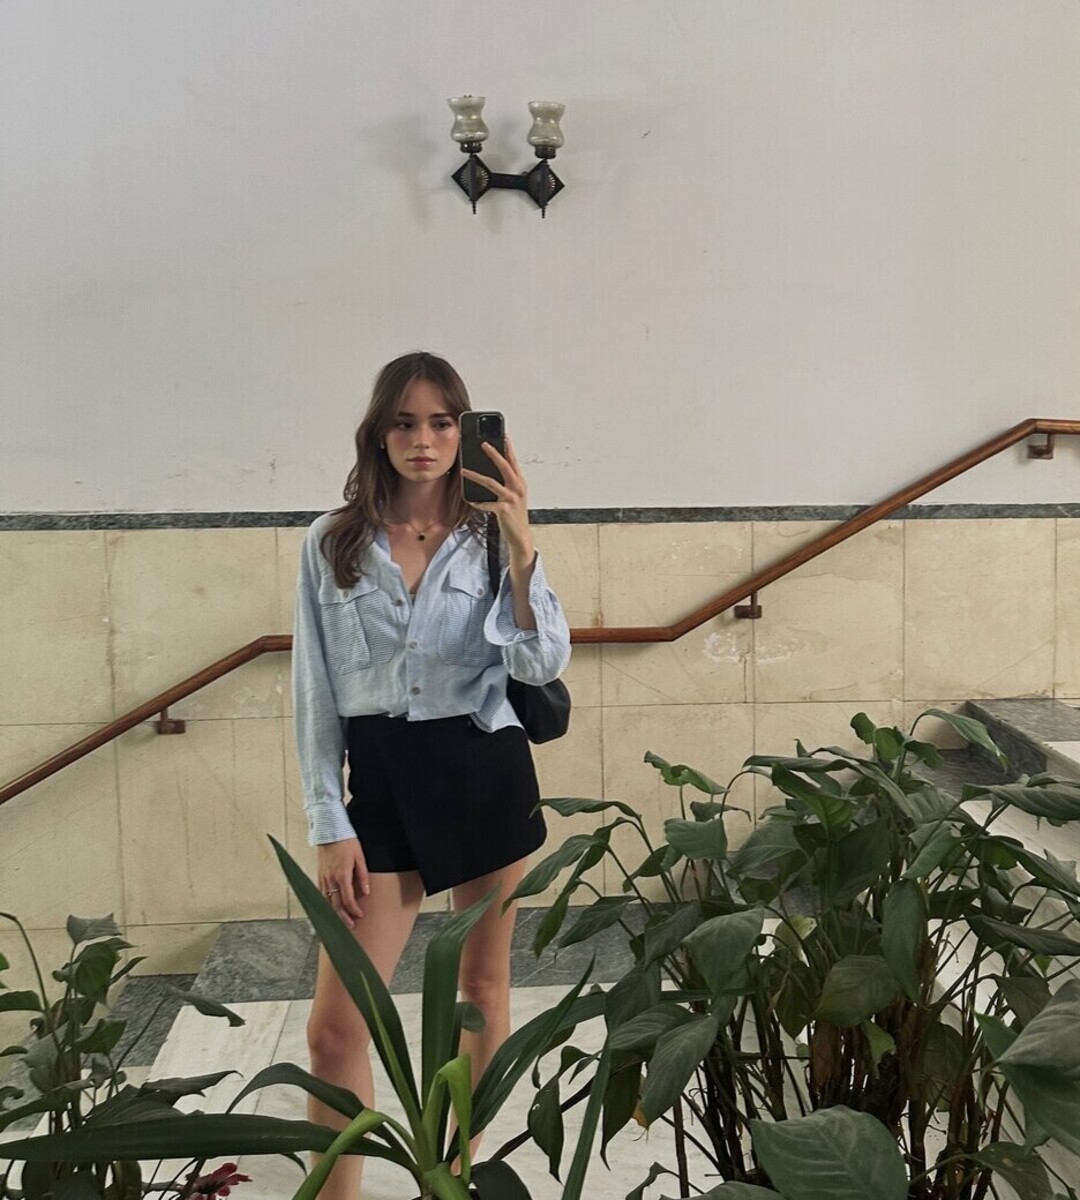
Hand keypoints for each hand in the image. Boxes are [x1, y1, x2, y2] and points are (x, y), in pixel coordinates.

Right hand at [317, 838, 369, 928]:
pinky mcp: (320, 876)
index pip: (347, 900)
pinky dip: (326, 904)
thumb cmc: (347, 842)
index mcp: (342, 875)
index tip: (360, 916)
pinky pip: (322, 895)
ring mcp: (323, 879)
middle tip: (351, 926)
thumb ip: (363, 875)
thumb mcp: (360, 857)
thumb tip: (366, 892)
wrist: (330, 831)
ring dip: (334, 913)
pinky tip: (331, 909)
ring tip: (341, 922)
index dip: (354, 910)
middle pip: (336, 905)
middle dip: (344, 918)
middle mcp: (330, 880)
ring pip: (327, 902)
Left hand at [461, 435, 533, 560]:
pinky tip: (470, 500)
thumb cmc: (515, 515)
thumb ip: (506, 483)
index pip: (514, 461)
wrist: (520, 536)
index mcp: (520, 483)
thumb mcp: (513, 496)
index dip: (508, 448)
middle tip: (483, 443)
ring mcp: (511, 499)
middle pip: (505, 466)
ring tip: (463, 470)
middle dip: (494, 453)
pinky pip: (486, 503)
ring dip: (475, 476)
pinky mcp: (503, 510)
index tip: (503, 435)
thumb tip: (489, 471)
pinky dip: (477, 502)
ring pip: (491, 483)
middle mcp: (518, 489)